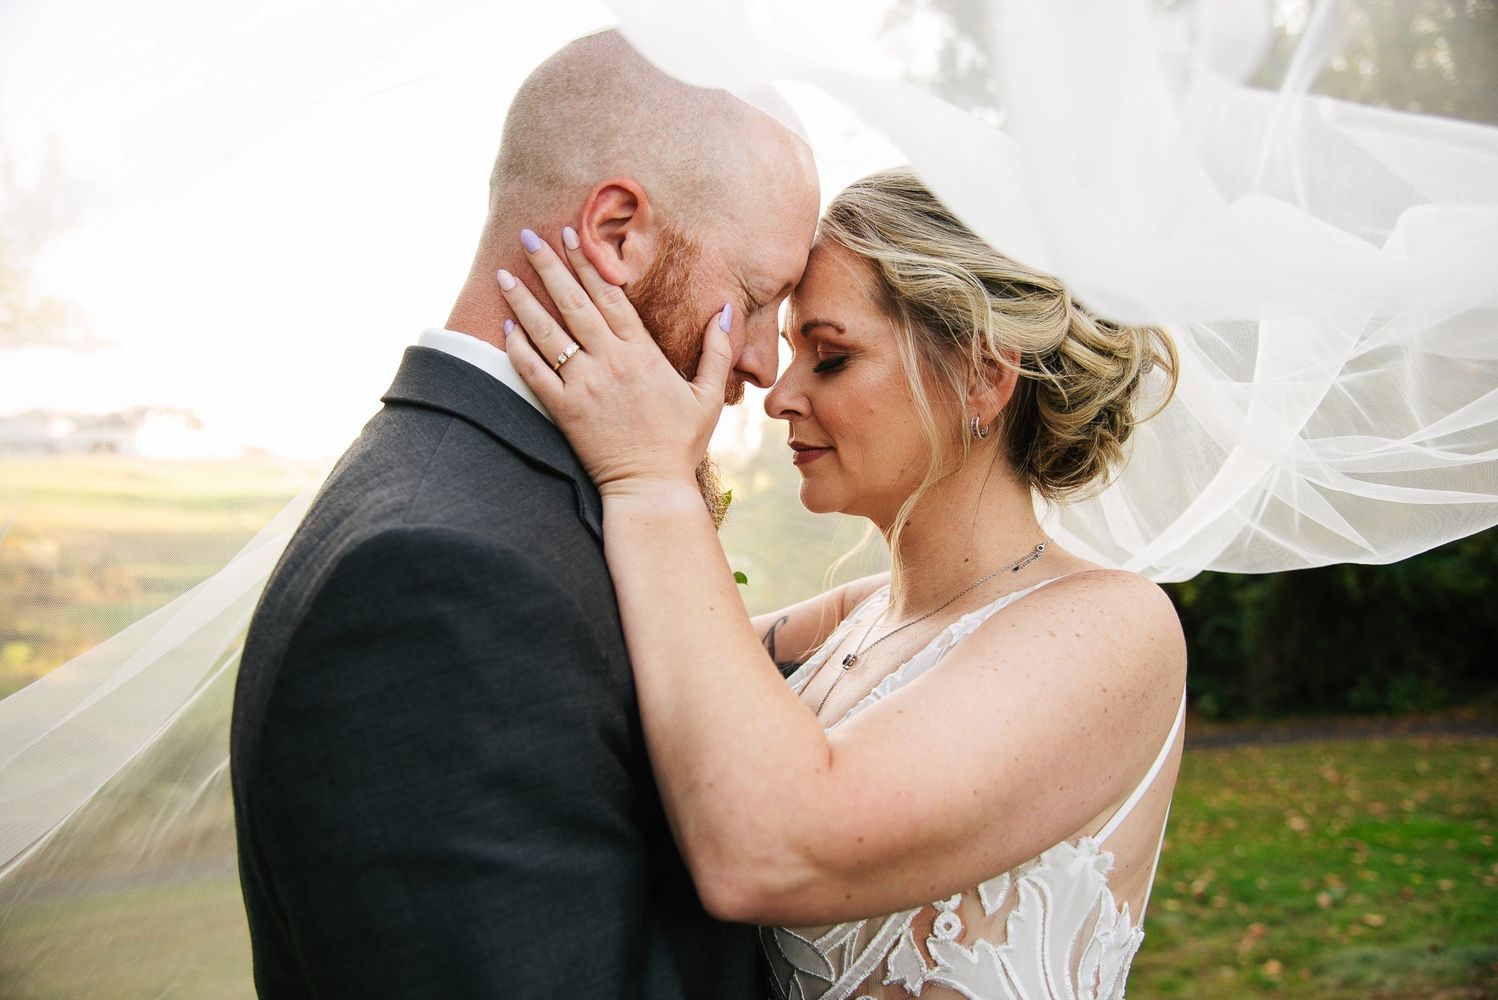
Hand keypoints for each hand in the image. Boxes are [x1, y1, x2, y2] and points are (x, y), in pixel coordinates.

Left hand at [500, 227, 733, 495]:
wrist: (651, 488)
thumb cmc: (681, 443)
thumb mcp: (708, 395)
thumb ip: (717, 350)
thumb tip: (725, 310)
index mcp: (642, 354)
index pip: (609, 296)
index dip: (587, 263)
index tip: (571, 235)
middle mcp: (610, 363)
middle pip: (574, 303)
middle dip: (549, 266)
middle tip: (528, 236)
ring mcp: (584, 386)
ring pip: (547, 333)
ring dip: (524, 300)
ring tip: (503, 273)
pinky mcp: (564, 411)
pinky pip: (534, 373)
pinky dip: (518, 348)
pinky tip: (505, 326)